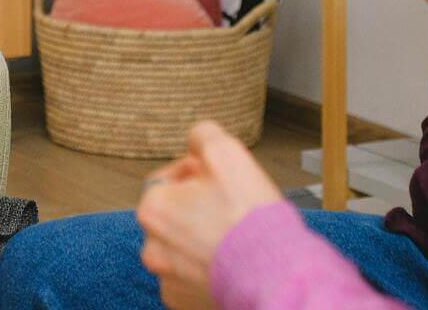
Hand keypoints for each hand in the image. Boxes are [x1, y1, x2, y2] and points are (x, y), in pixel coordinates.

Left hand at [136, 121, 282, 309]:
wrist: (274, 274)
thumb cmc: (249, 217)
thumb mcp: (225, 150)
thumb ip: (202, 135)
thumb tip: (196, 138)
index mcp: (153, 209)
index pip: (167, 179)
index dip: (195, 172)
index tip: (217, 177)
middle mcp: (152, 247)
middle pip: (174, 215)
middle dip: (197, 206)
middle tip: (229, 204)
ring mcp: (169, 279)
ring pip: (183, 248)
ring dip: (201, 238)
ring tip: (233, 235)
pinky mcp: (186, 302)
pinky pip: (193, 277)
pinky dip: (208, 268)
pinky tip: (231, 259)